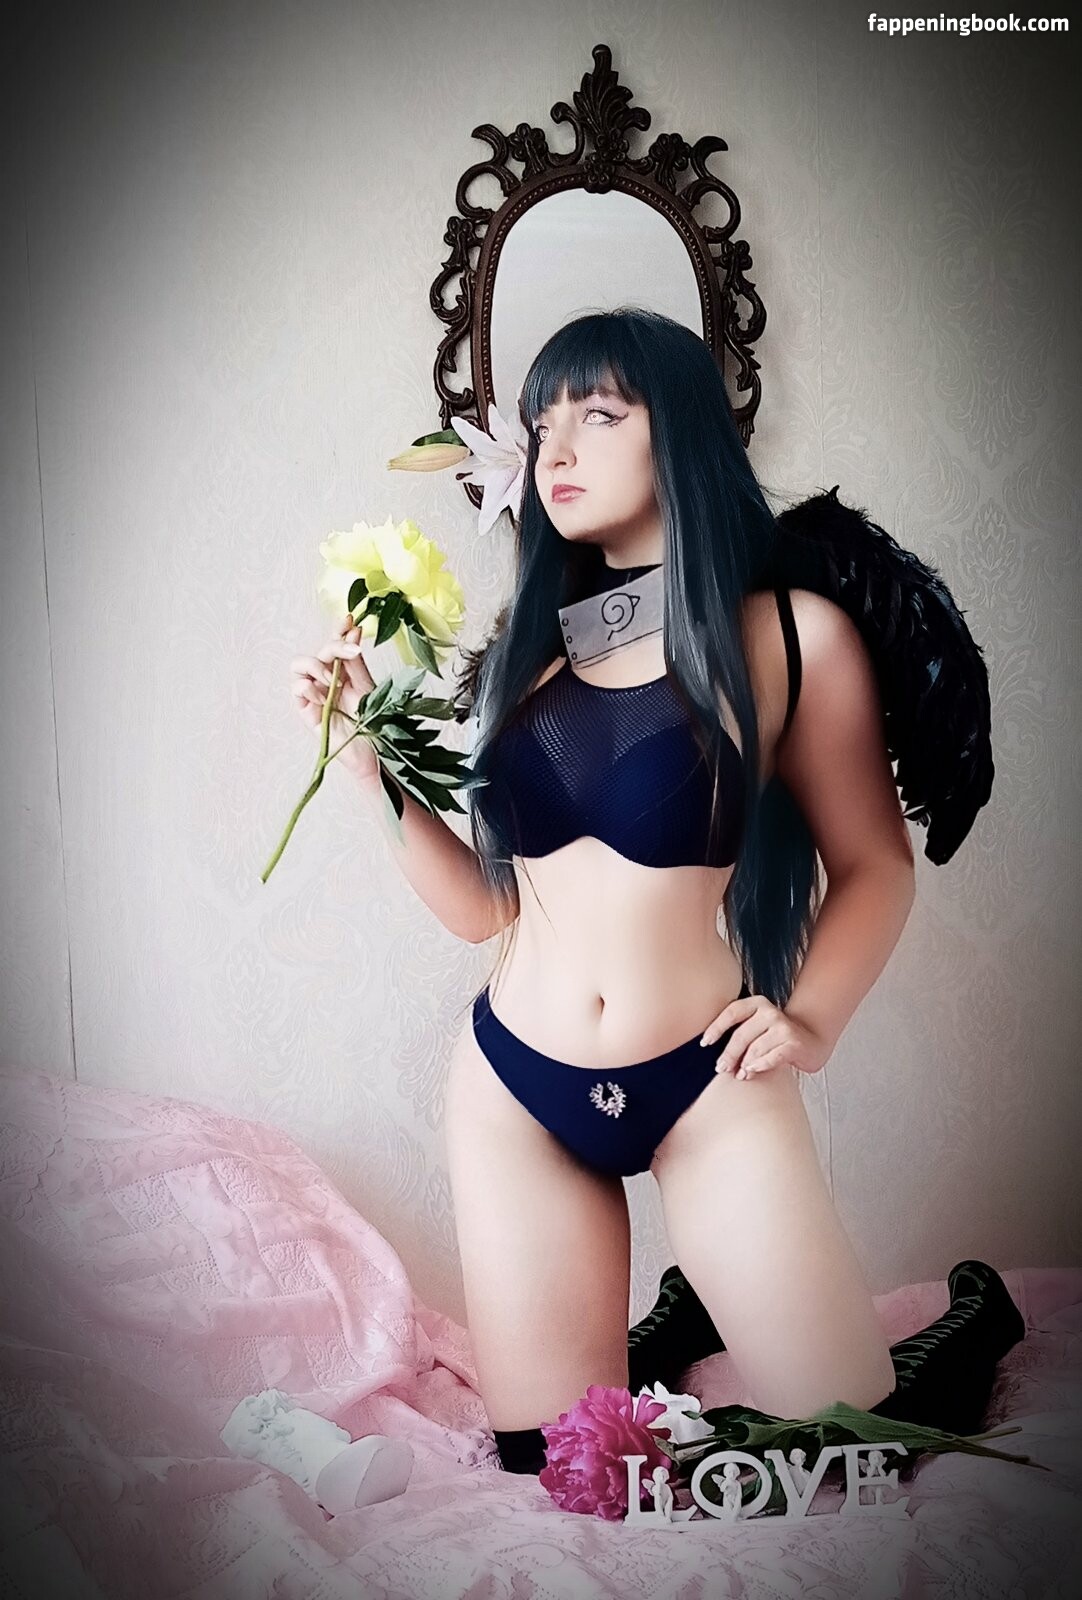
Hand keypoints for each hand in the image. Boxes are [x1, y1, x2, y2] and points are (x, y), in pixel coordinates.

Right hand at [289, 615, 378, 780]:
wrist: (373, 756)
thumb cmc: (374, 726)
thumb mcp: (368, 688)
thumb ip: (356, 662)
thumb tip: (353, 630)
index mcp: (345, 673)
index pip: (337, 645)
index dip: (338, 630)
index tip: (348, 619)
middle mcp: (328, 680)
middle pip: (319, 651)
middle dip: (332, 647)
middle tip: (350, 653)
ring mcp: (316, 695)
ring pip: (300, 665)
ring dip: (317, 666)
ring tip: (334, 681)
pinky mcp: (307, 711)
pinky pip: (297, 689)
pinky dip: (308, 687)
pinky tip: (324, 696)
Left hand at [699, 992, 833, 1078]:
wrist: (812, 1039)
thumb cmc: (778, 1036)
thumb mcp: (757, 1027)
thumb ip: (740, 1034)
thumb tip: (718, 1056)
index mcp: (757, 1004)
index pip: (732, 1012)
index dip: (716, 1027)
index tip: (705, 1043)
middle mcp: (770, 1011)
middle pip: (741, 1035)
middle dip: (728, 1054)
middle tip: (721, 1068)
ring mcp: (783, 1026)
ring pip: (754, 1049)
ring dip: (743, 1064)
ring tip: (739, 1074)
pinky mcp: (793, 1043)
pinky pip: (771, 1057)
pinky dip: (759, 1066)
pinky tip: (751, 1071)